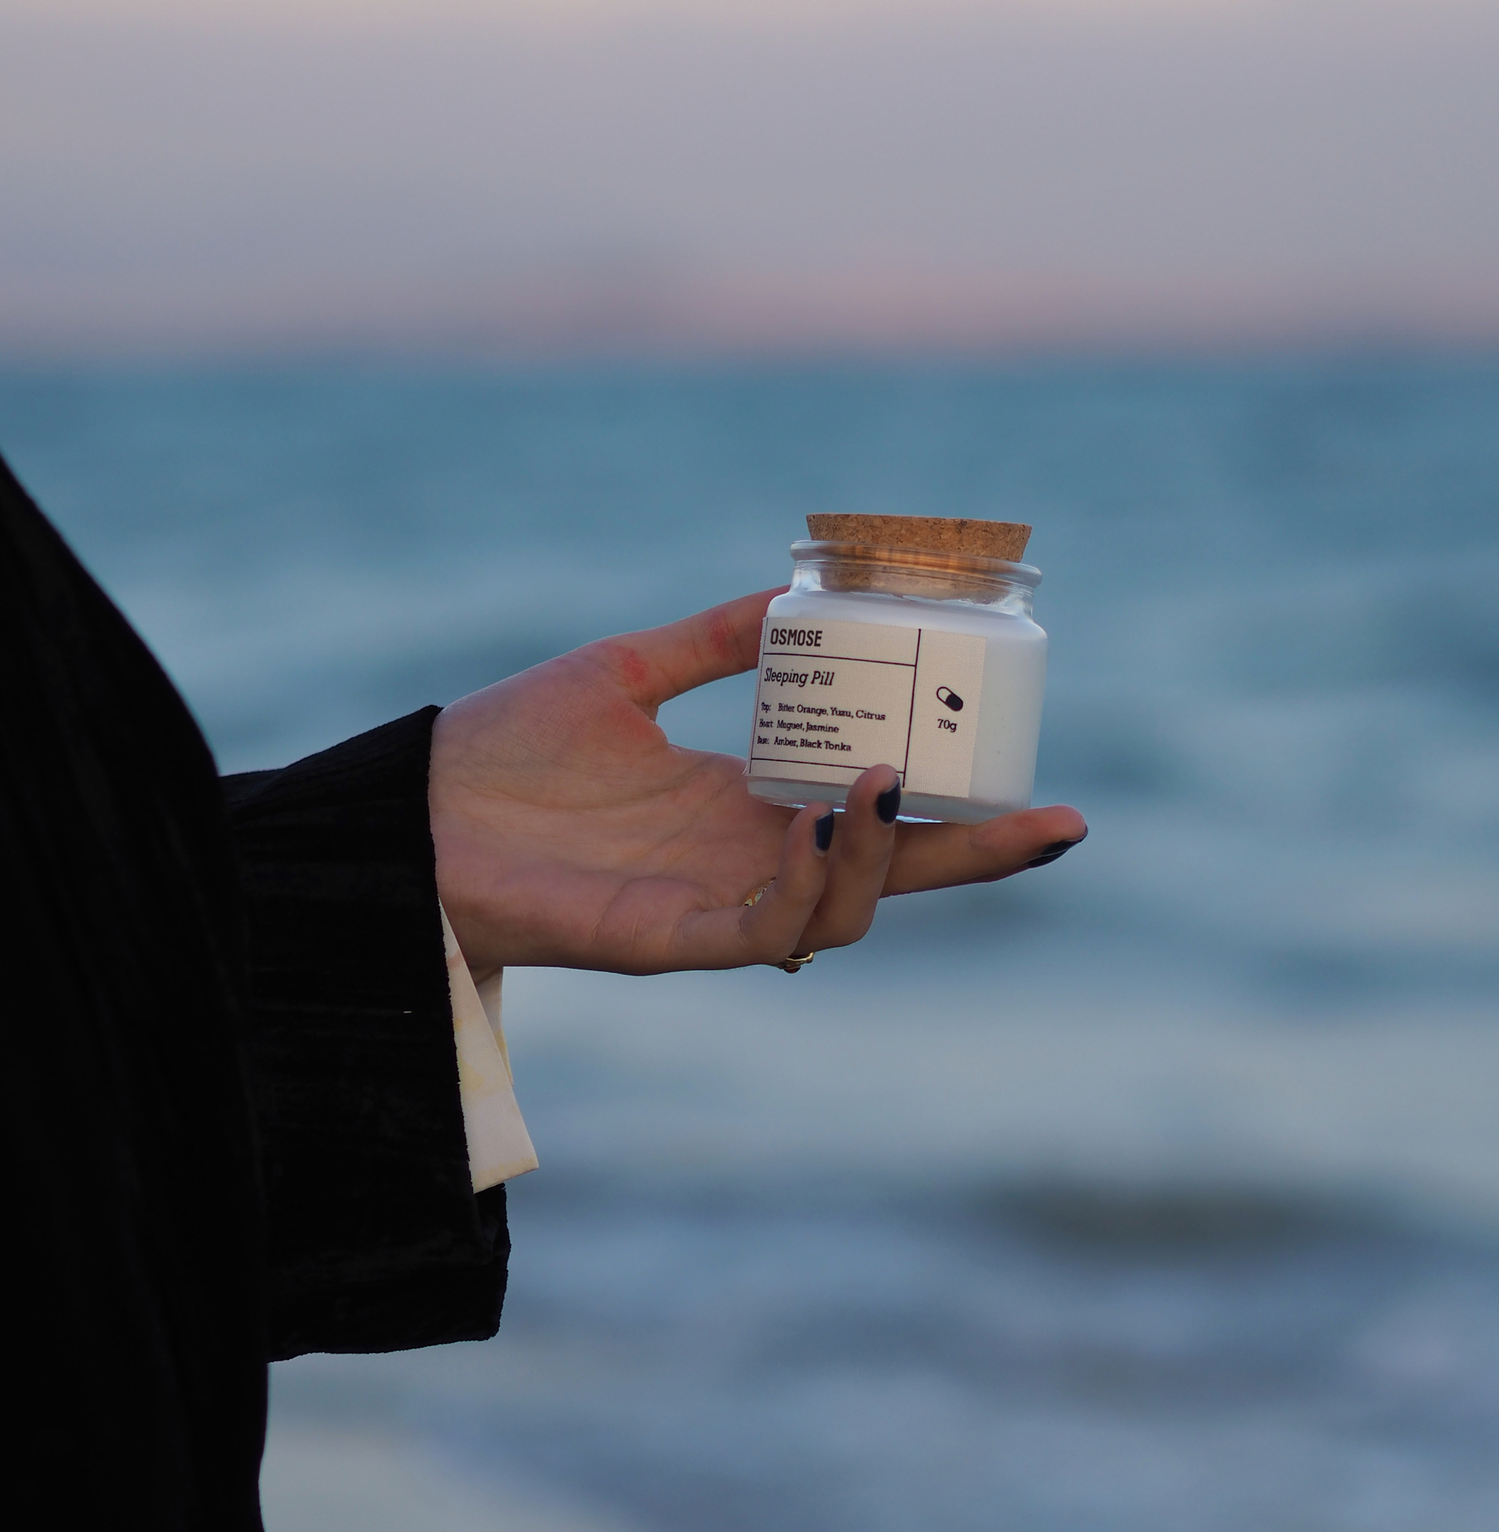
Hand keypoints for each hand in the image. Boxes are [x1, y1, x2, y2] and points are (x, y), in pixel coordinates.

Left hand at [429, 589, 1086, 975]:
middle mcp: (744, 867)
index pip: (875, 818)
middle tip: (1050, 818)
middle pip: (889, 878)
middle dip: (976, 858)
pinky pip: (759, 935)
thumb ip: (710, 641)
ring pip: (838, 914)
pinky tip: (812, 824)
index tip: (1033, 777)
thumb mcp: (626, 672)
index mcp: (745, 810)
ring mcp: (710, 910)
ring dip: (880, 855)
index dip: (955, 807)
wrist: (414, 805)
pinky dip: (802, 889)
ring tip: (883, 780)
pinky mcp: (663, 941)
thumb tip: (792, 590)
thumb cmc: (506, 747)